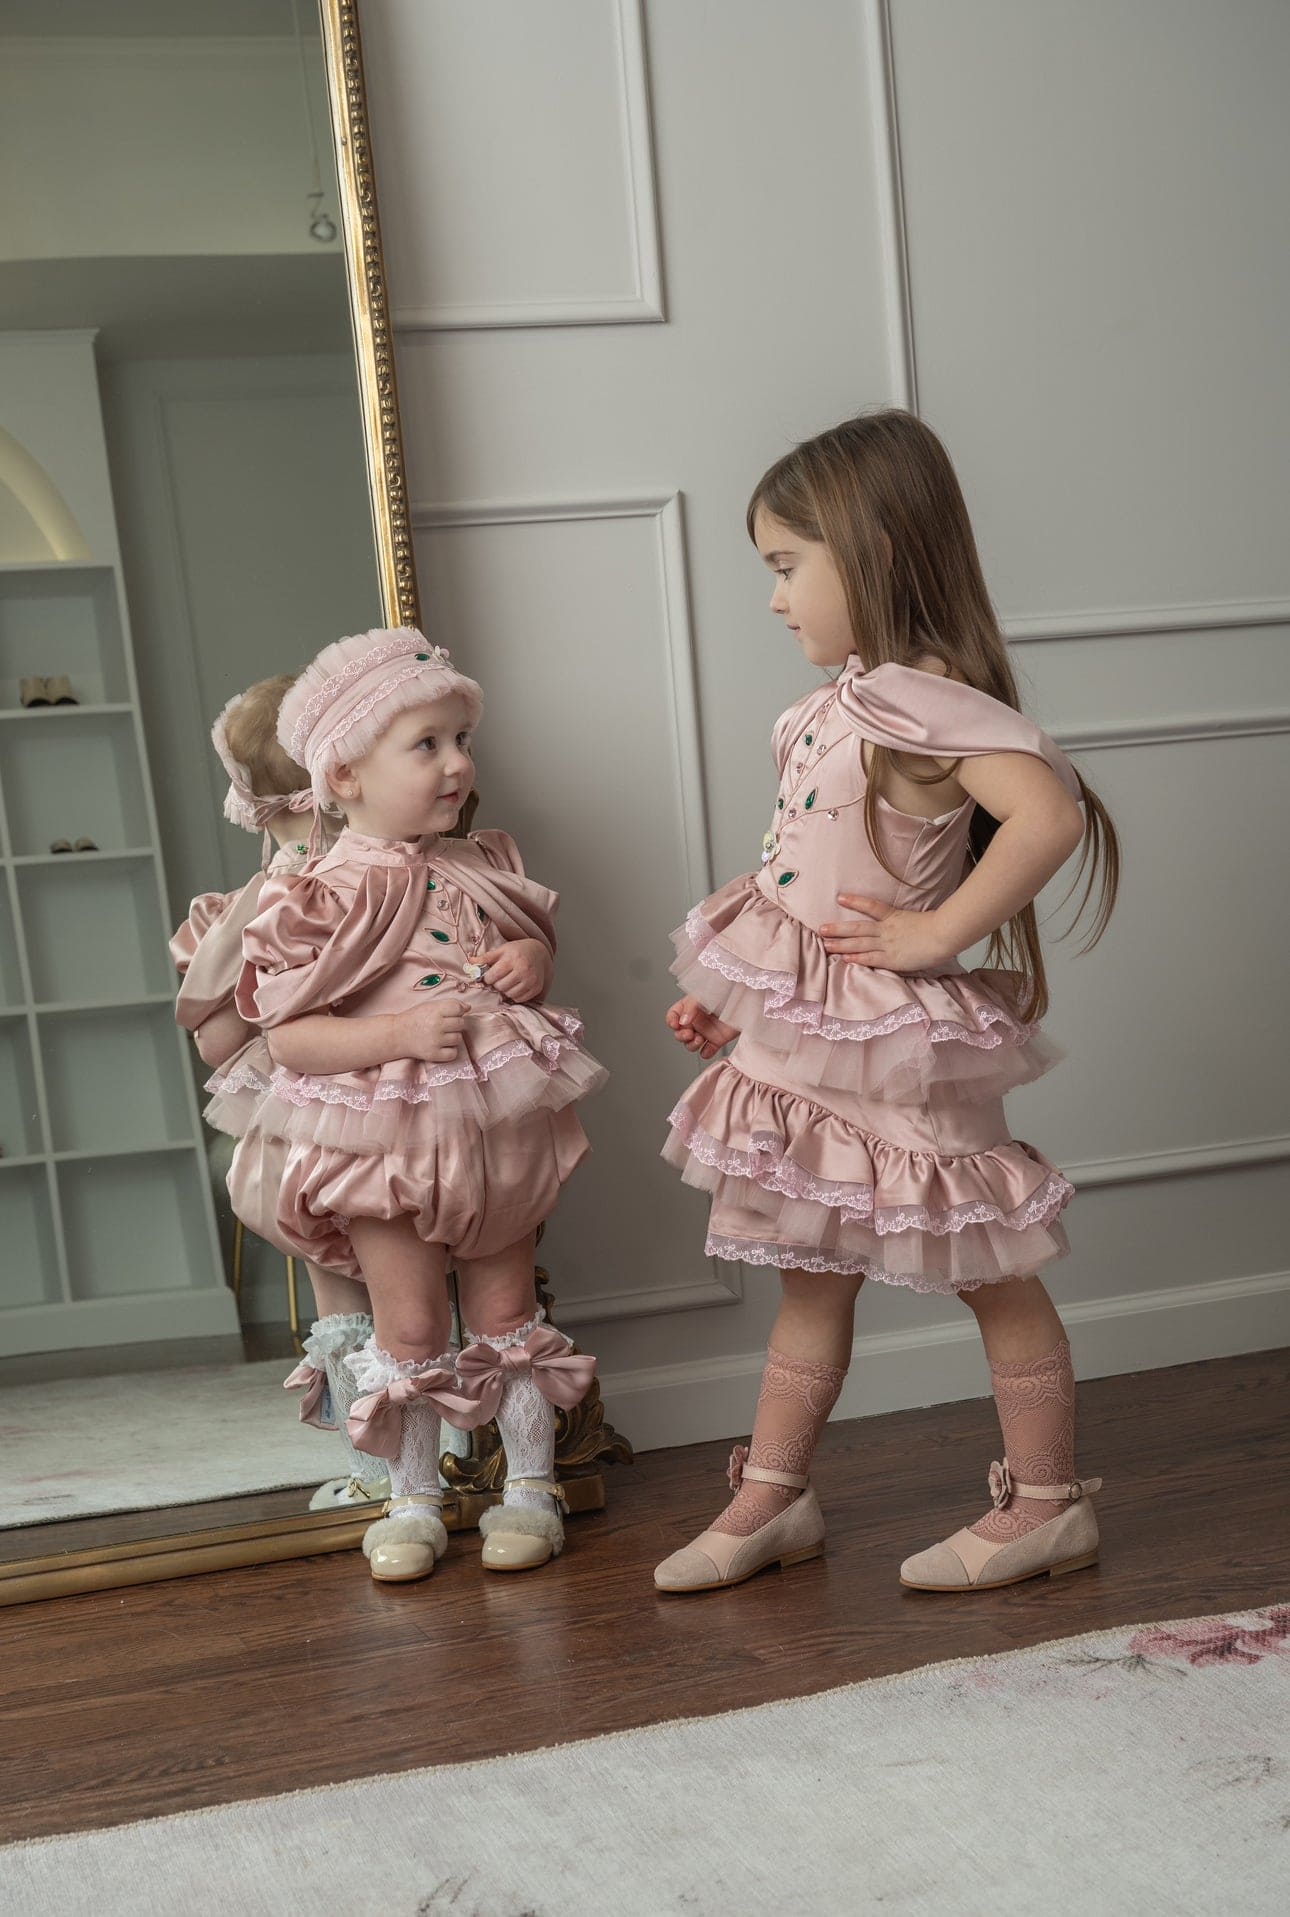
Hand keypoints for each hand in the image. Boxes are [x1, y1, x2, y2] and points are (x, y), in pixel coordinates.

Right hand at [403, 994, 468, 1062]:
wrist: (397, 1035)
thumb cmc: (415, 1018)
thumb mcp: (430, 1006)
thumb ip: (449, 1004)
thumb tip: (468, 1008)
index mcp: (435, 1010)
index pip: (458, 1008)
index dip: (457, 1010)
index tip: (450, 1014)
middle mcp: (436, 1025)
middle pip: (461, 1023)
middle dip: (455, 1024)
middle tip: (444, 1026)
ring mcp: (435, 1041)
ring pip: (458, 1038)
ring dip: (452, 1037)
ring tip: (441, 1036)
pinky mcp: (433, 1054)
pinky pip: (453, 1053)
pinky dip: (450, 1051)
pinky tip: (442, 1046)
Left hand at [480, 938, 551, 1003]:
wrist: (539, 953)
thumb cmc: (517, 951)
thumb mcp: (501, 950)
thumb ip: (485, 957)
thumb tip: (470, 962)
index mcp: (512, 959)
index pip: (493, 976)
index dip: (488, 978)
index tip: (489, 975)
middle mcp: (523, 969)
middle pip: (501, 987)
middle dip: (496, 984)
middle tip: (499, 979)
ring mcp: (531, 980)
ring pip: (510, 994)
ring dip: (505, 991)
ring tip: (507, 982)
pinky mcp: (536, 987)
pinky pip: (520, 999)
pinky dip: (515, 995)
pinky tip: (515, 986)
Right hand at [666, 994, 739, 1059]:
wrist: (746, 997)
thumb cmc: (727, 990)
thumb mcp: (704, 994)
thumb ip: (690, 1007)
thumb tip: (683, 1022)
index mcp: (690, 1007)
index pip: (673, 1016)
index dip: (671, 1021)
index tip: (675, 1024)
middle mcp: (696, 1020)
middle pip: (679, 1034)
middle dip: (681, 1036)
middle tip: (689, 1034)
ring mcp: (706, 1031)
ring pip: (690, 1045)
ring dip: (691, 1045)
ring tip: (700, 1039)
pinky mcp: (717, 1040)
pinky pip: (706, 1052)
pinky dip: (706, 1053)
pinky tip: (709, 1047)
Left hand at [819, 894, 957, 973]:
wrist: (944, 934)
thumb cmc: (938, 928)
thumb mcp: (919, 919)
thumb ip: (906, 922)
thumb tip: (903, 925)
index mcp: (895, 917)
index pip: (871, 906)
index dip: (855, 901)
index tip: (840, 897)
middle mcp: (887, 929)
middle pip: (857, 927)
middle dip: (838, 928)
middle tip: (820, 928)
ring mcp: (888, 943)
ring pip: (860, 943)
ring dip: (841, 944)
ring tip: (825, 944)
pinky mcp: (892, 958)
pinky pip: (871, 958)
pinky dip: (857, 958)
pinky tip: (844, 959)